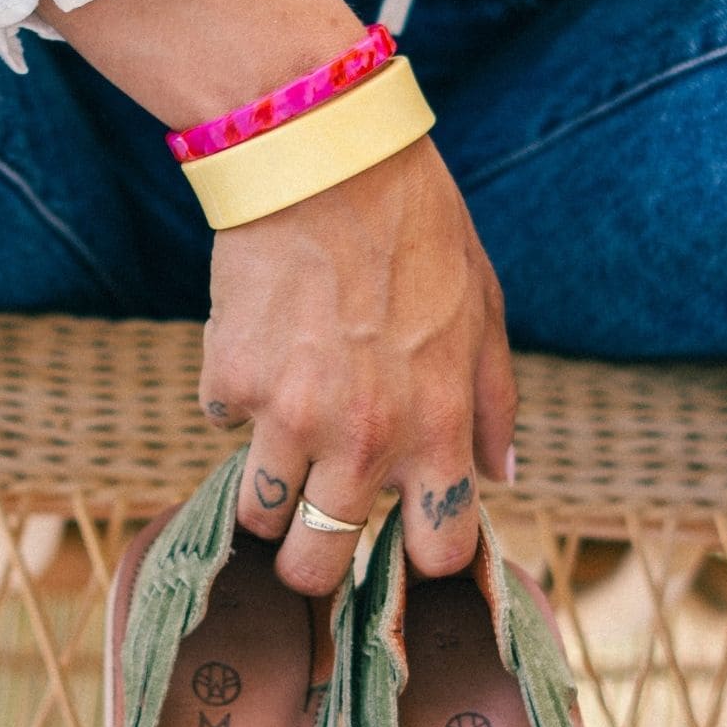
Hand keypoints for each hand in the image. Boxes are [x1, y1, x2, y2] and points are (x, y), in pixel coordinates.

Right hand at [202, 138, 517, 592]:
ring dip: (268, 490)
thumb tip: (501, 476)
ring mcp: (288, 418)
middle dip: (314, 562)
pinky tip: (264, 344)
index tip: (406, 541)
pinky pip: (225, 424)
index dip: (422, 555)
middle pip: (318, 568)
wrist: (324, 158)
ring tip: (286, 435)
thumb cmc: (417, 230)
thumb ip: (494, 403)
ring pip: (257, 516)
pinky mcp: (228, 383)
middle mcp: (362, 442)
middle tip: (313, 530)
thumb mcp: (483, 310)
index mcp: (438, 431)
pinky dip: (239, 399)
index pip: (436, 554)